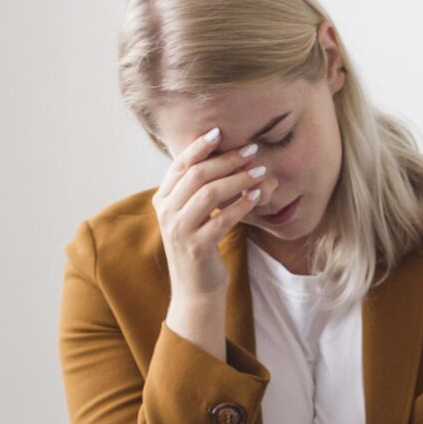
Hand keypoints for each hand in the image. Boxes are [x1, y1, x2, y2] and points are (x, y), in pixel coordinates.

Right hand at [155, 126, 264, 298]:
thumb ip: (199, 190)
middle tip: (252, 151)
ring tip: (260, 172)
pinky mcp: (196, 248)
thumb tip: (227, 157)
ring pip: (208, 193)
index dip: (199, 146)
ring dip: (238, 179)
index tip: (220, 132)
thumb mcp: (193, 215)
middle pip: (196, 175)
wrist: (195, 291)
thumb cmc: (200, 247)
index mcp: (162, 200)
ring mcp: (179, 231)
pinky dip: (241, 205)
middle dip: (227, 160)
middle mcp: (166, 213)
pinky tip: (257, 196)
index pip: (179, 165)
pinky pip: (221, 220)